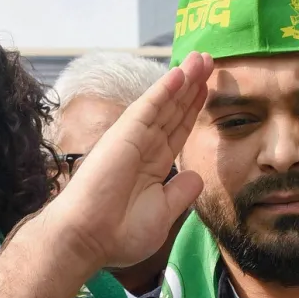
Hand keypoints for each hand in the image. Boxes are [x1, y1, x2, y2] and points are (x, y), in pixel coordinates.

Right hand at [40, 51, 211, 269]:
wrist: (89, 239)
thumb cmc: (119, 233)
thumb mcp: (163, 214)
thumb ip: (180, 193)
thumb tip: (196, 175)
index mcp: (152, 166)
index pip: (177, 130)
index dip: (193, 109)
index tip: (209, 89)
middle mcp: (143, 147)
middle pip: (173, 110)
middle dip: (192, 86)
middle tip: (209, 60)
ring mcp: (133, 138)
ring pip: (163, 103)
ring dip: (183, 80)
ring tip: (202, 58)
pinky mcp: (124, 134)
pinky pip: (148, 107)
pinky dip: (164, 89)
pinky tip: (180, 73)